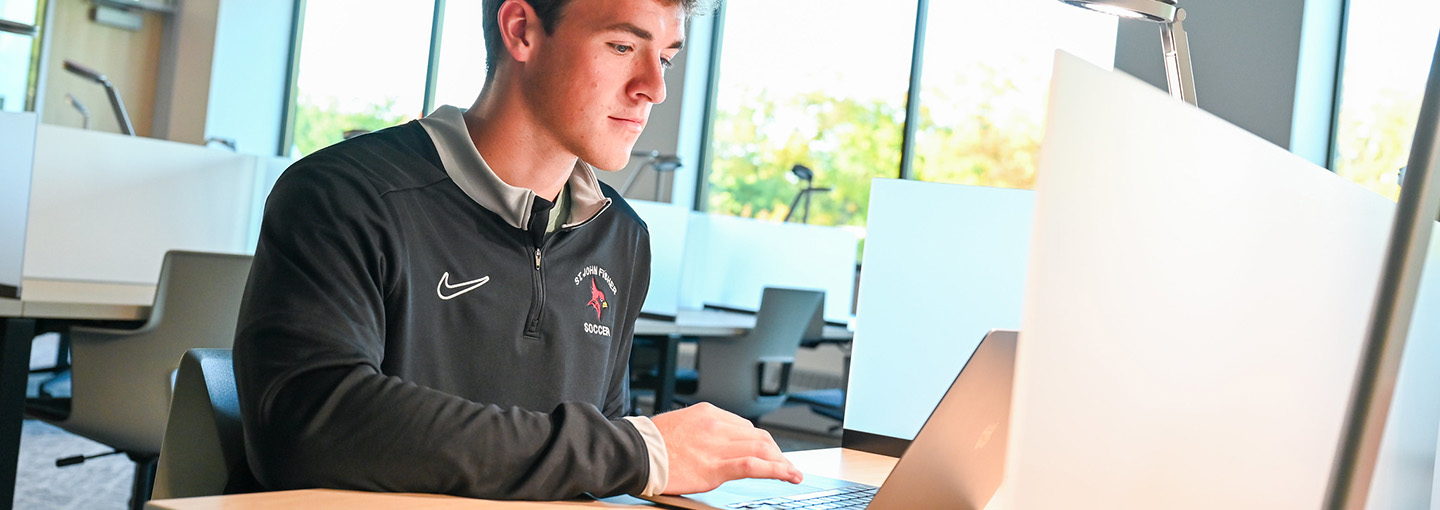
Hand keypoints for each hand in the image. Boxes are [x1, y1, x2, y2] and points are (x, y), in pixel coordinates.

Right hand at [651, 402, 803, 494]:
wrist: (633, 452)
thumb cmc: (650, 442)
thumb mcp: (681, 424)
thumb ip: (703, 431)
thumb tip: (717, 443)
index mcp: (708, 413)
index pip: (745, 426)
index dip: (760, 442)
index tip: (768, 452)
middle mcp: (717, 425)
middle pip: (759, 436)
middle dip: (775, 452)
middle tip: (784, 464)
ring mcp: (717, 446)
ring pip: (762, 449)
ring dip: (782, 462)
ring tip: (792, 473)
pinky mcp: (715, 467)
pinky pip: (753, 466)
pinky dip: (776, 470)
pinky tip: (787, 475)